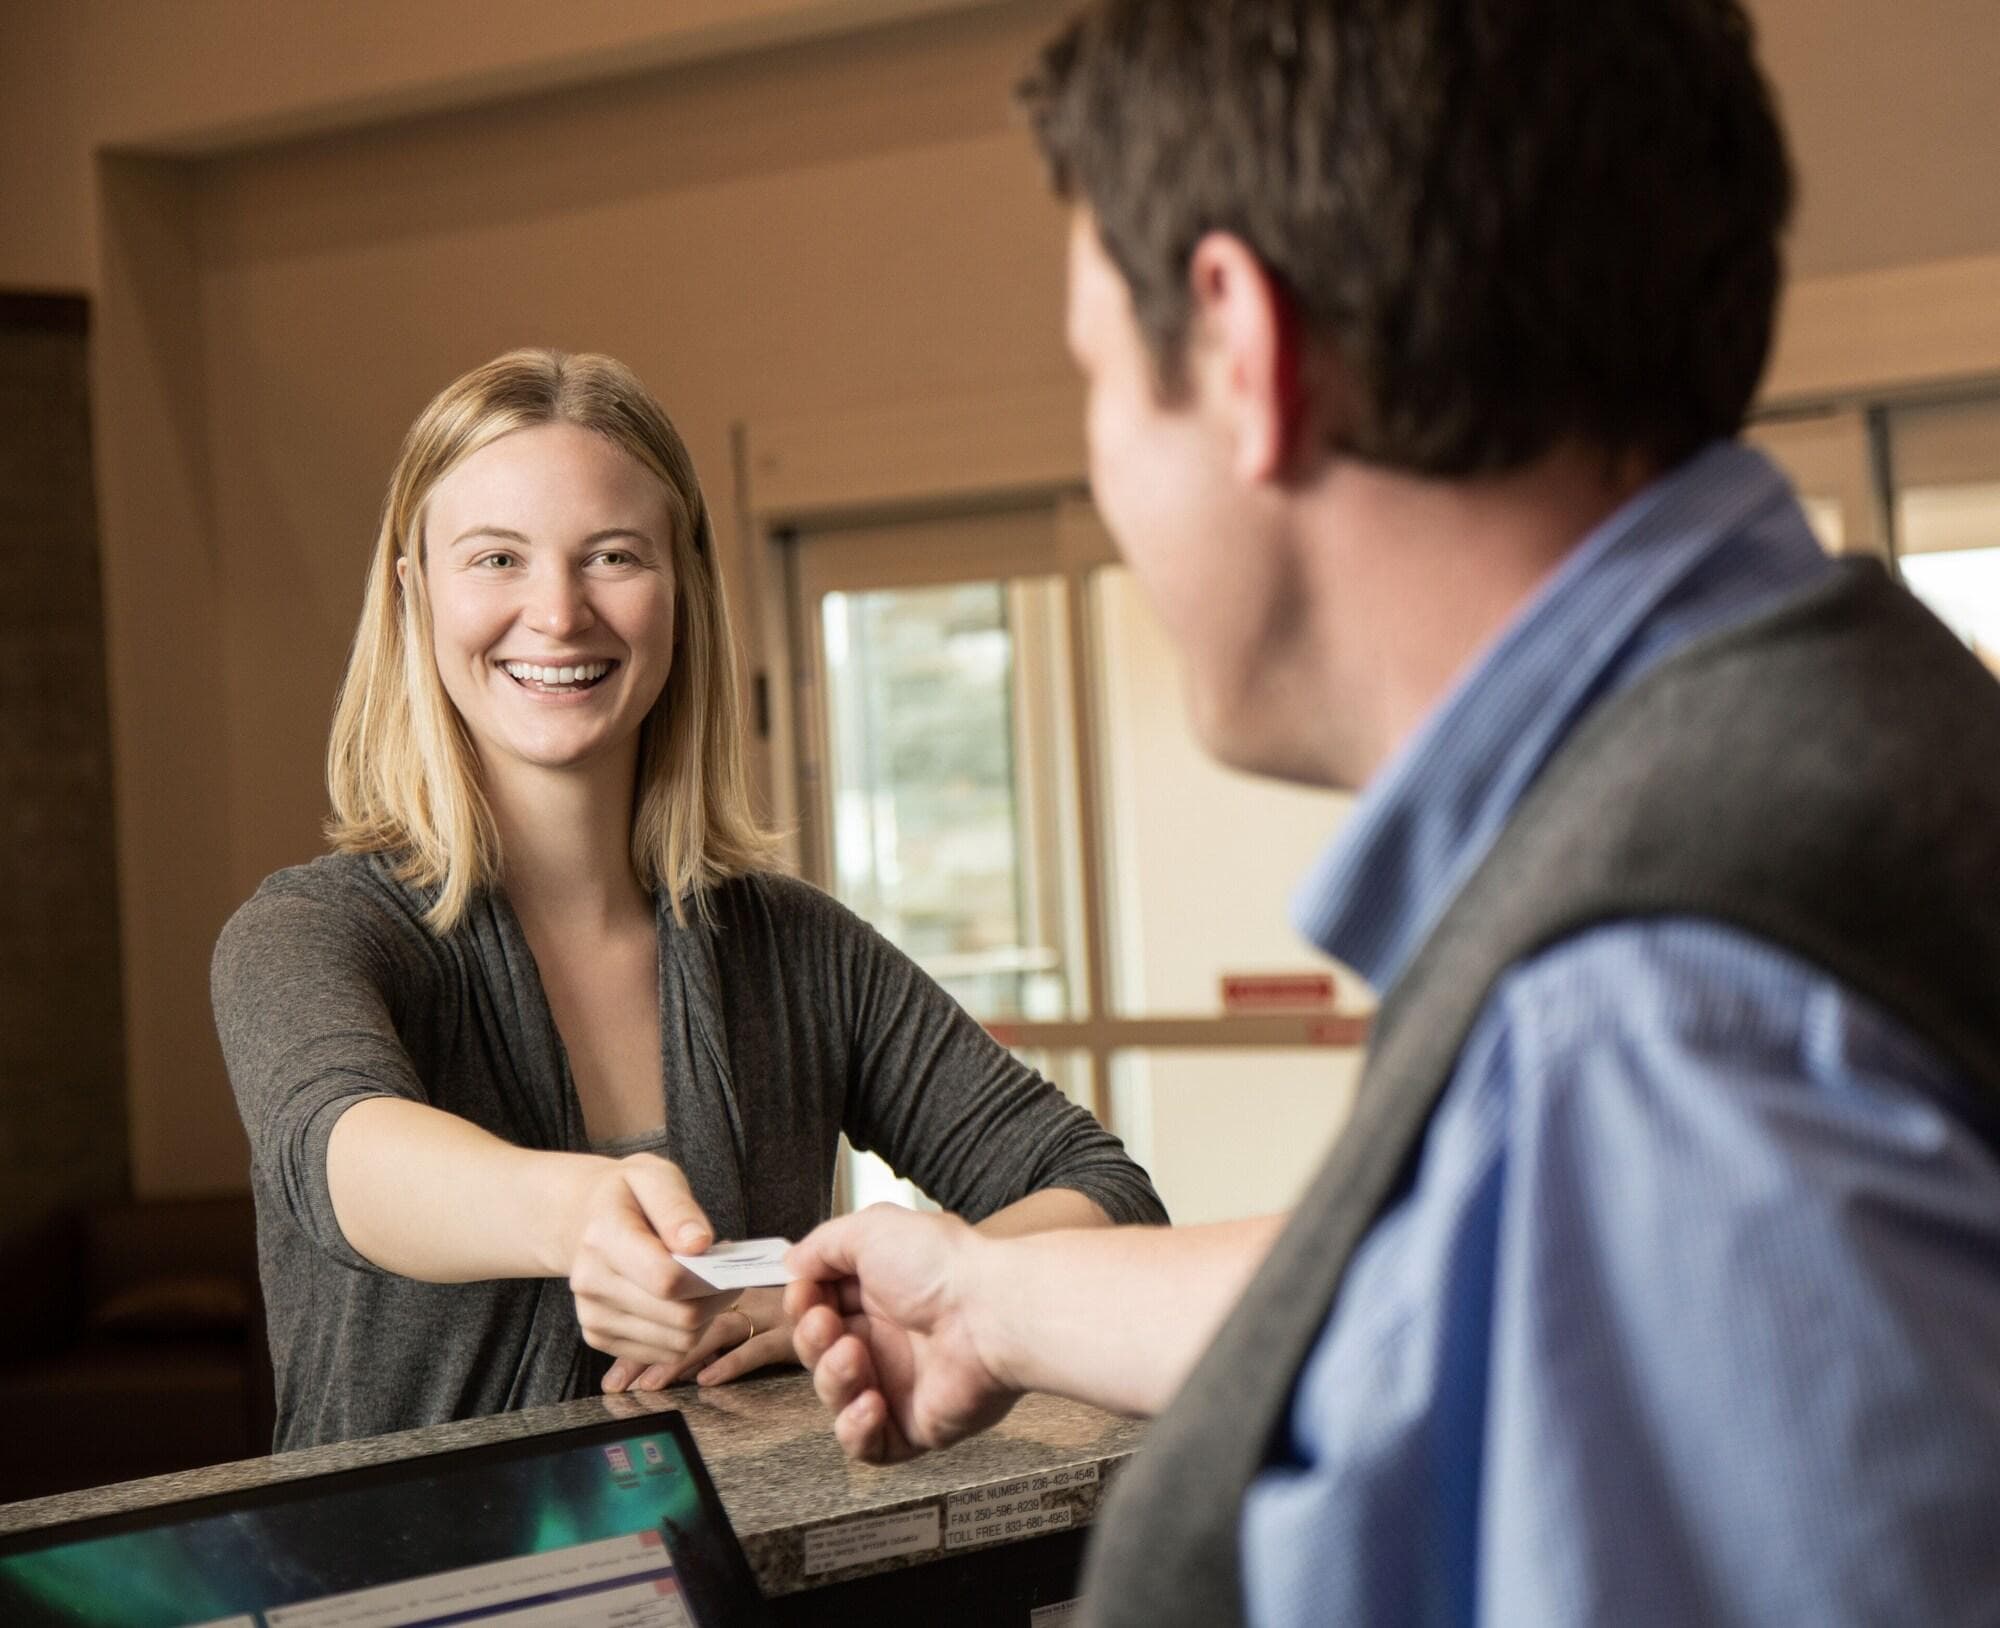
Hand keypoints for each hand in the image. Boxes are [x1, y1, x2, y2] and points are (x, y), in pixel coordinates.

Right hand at [563, 1153, 736, 1376]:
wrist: (584, 1219)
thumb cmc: (628, 1195)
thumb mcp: (654, 1177)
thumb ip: (677, 1209)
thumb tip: (699, 1245)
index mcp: (602, 1238)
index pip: (667, 1280)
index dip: (710, 1278)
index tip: (730, 1260)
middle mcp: (590, 1283)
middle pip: (679, 1317)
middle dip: (716, 1299)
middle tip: (727, 1273)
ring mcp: (593, 1316)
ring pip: (677, 1342)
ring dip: (706, 1318)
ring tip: (705, 1284)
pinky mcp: (600, 1337)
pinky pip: (665, 1354)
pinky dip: (686, 1333)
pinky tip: (685, 1301)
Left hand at [602, 1286, 796, 1391]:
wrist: (841, 1288)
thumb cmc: (791, 1305)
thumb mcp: (747, 1308)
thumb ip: (712, 1325)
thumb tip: (668, 1357)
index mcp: (724, 1292)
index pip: (672, 1312)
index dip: (639, 1343)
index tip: (612, 1375)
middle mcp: (741, 1300)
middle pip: (687, 1323)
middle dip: (648, 1356)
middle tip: (618, 1386)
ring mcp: (767, 1315)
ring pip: (716, 1333)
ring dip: (680, 1360)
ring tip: (652, 1385)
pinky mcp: (792, 1334)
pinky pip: (758, 1348)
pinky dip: (732, 1363)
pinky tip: (707, 1381)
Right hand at [784, 1204, 1017, 1463]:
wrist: (992, 1314)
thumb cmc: (940, 1268)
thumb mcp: (872, 1229)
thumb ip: (825, 1245)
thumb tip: (793, 1265)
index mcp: (878, 1293)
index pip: (819, 1308)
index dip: (803, 1305)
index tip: (804, 1295)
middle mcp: (887, 1338)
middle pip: (820, 1354)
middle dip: (811, 1340)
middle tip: (826, 1325)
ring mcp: (899, 1384)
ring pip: (836, 1398)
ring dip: (832, 1379)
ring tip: (855, 1356)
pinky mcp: (914, 1425)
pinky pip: (868, 1445)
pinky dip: (856, 1429)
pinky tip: (871, 1403)